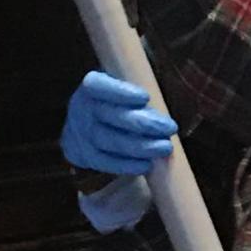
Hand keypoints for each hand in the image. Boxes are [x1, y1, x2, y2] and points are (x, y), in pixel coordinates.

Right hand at [62, 70, 176, 175]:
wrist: (85, 124)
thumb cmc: (113, 100)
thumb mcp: (121, 85)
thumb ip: (137, 87)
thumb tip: (160, 105)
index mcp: (91, 86)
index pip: (99, 86)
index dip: (120, 92)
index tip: (145, 97)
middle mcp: (81, 108)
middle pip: (110, 116)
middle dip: (143, 123)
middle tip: (169, 128)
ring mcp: (80, 134)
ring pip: (110, 141)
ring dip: (140, 147)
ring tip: (164, 147)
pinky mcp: (83, 156)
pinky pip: (105, 162)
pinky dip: (127, 165)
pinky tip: (146, 164)